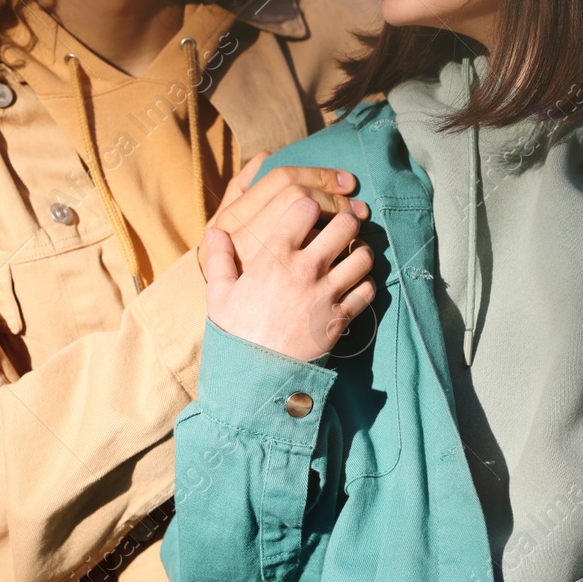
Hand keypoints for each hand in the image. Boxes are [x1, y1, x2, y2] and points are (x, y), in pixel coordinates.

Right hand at [202, 198, 375, 361]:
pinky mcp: (341, 317)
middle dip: (345, 221)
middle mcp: (306, 269)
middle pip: (346, 225)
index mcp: (275, 256)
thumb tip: (214, 231)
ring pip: (364, 256)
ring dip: (360, 252)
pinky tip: (353, 285)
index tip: (308, 213)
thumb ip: (220, 259)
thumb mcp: (219, 294)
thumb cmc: (234, 333)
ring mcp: (327, 293)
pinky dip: (365, 284)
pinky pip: (368, 290)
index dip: (310, 205)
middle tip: (339, 228)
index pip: (306, 206)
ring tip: (350, 255)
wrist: (255, 376)